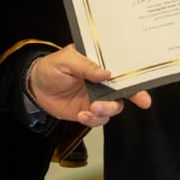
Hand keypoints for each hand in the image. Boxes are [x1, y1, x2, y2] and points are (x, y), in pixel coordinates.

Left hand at [28, 45, 151, 125]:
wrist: (35, 88)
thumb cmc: (51, 67)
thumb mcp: (66, 60)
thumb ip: (85, 66)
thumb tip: (107, 73)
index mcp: (100, 64)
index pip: (123, 70)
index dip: (136, 79)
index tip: (145, 93)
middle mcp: (103, 82)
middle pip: (125, 91)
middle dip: (131, 98)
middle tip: (131, 101)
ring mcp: (97, 97)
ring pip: (114, 107)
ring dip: (106, 110)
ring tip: (91, 108)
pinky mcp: (88, 111)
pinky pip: (99, 119)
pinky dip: (93, 120)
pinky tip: (82, 115)